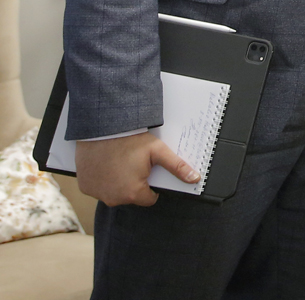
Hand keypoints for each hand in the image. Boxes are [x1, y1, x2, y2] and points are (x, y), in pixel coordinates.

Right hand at [74, 132, 199, 206]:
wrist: (101, 129)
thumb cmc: (130, 140)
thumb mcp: (157, 151)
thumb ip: (177, 167)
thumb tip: (195, 179)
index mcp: (133, 194)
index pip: (149, 199)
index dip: (151, 185)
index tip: (148, 170)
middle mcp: (113, 199)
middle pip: (131, 196)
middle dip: (135, 183)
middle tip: (133, 164)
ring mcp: (97, 194)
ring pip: (114, 193)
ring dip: (118, 182)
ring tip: (119, 162)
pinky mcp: (85, 187)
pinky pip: (99, 188)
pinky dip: (103, 180)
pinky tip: (106, 164)